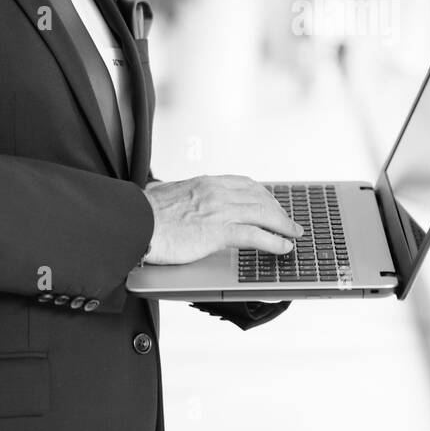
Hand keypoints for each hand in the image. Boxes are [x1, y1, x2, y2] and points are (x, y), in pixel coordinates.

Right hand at [141, 175, 302, 264]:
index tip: (271, 202)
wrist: (135, 222)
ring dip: (283, 225)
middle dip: (278, 210)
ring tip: (294, 234)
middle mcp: (218, 192)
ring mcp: (220, 211)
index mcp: (206, 183)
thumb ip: (170, 191)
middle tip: (289, 221)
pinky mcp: (219, 232)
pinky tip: (283, 247)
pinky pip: (256, 236)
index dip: (263, 195)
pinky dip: (274, 241)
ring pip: (263, 215)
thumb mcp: (161, 193)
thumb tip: (160, 190)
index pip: (245, 184)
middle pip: (260, 198)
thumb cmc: (142, 213)